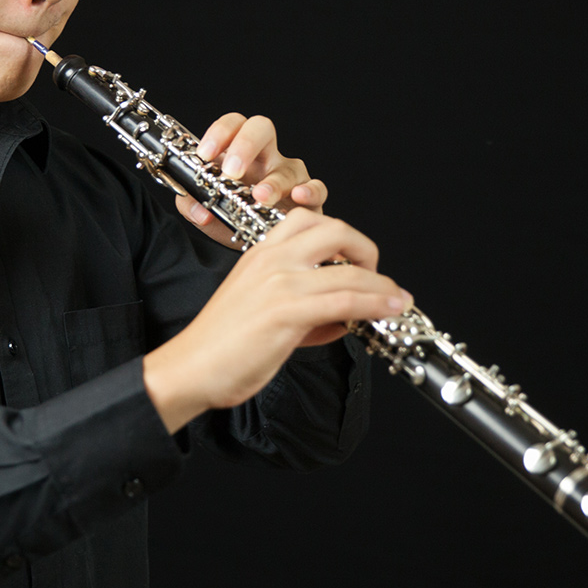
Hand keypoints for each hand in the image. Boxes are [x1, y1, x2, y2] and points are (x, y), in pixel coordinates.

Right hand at [142, 208, 409, 432]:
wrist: (189, 368)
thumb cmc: (221, 346)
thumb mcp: (263, 312)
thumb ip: (305, 311)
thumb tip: (345, 319)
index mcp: (261, 252)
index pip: (309, 219)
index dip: (342, 236)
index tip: (357, 262)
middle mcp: (271, 258)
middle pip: (336, 230)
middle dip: (367, 250)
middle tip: (377, 277)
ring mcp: (279, 282)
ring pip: (348, 271)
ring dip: (382, 286)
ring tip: (398, 300)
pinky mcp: (286, 310)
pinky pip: (344, 301)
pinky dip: (375, 303)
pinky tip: (389, 310)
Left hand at [176, 112, 327, 247]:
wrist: (263, 245)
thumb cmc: (236, 221)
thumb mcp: (208, 213)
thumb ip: (192, 206)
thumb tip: (198, 211)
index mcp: (239, 154)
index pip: (233, 125)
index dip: (220, 132)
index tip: (204, 154)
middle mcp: (267, 158)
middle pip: (262, 128)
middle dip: (246, 144)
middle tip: (231, 171)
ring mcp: (291, 175)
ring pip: (289, 164)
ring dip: (273, 181)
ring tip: (260, 197)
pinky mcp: (311, 198)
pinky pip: (317, 187)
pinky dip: (310, 190)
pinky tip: (298, 197)